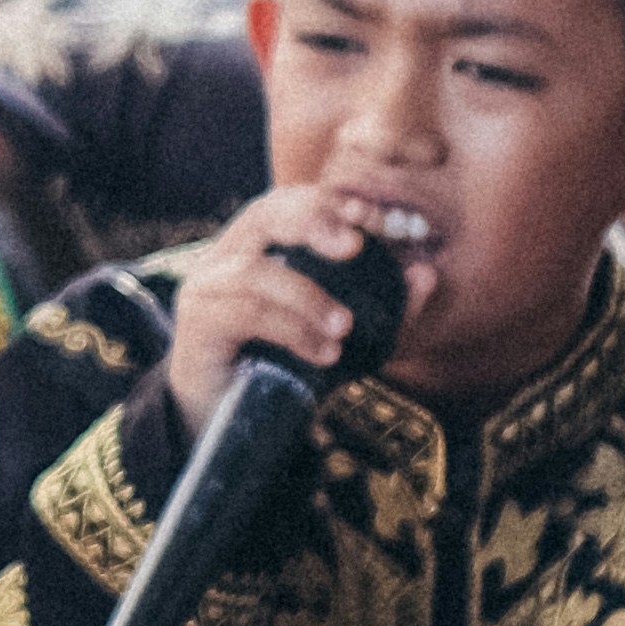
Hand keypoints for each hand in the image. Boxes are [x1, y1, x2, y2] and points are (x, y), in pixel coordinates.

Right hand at [164, 182, 415, 437]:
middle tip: (356, 245)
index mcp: (262, 245)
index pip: (294, 203)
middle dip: (313, 220)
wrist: (229, 424)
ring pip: (256, 270)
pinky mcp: (197, 323)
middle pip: (265, 212)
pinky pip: (244, 314)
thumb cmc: (284, 367)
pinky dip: (290, 330)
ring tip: (344, 327)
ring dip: (307, 295)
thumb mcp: (345, 334)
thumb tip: (427, 273)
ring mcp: (206, 287)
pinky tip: (322, 353)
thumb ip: (387, 308)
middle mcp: (228, 255)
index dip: (330, 202)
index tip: (373, 215)